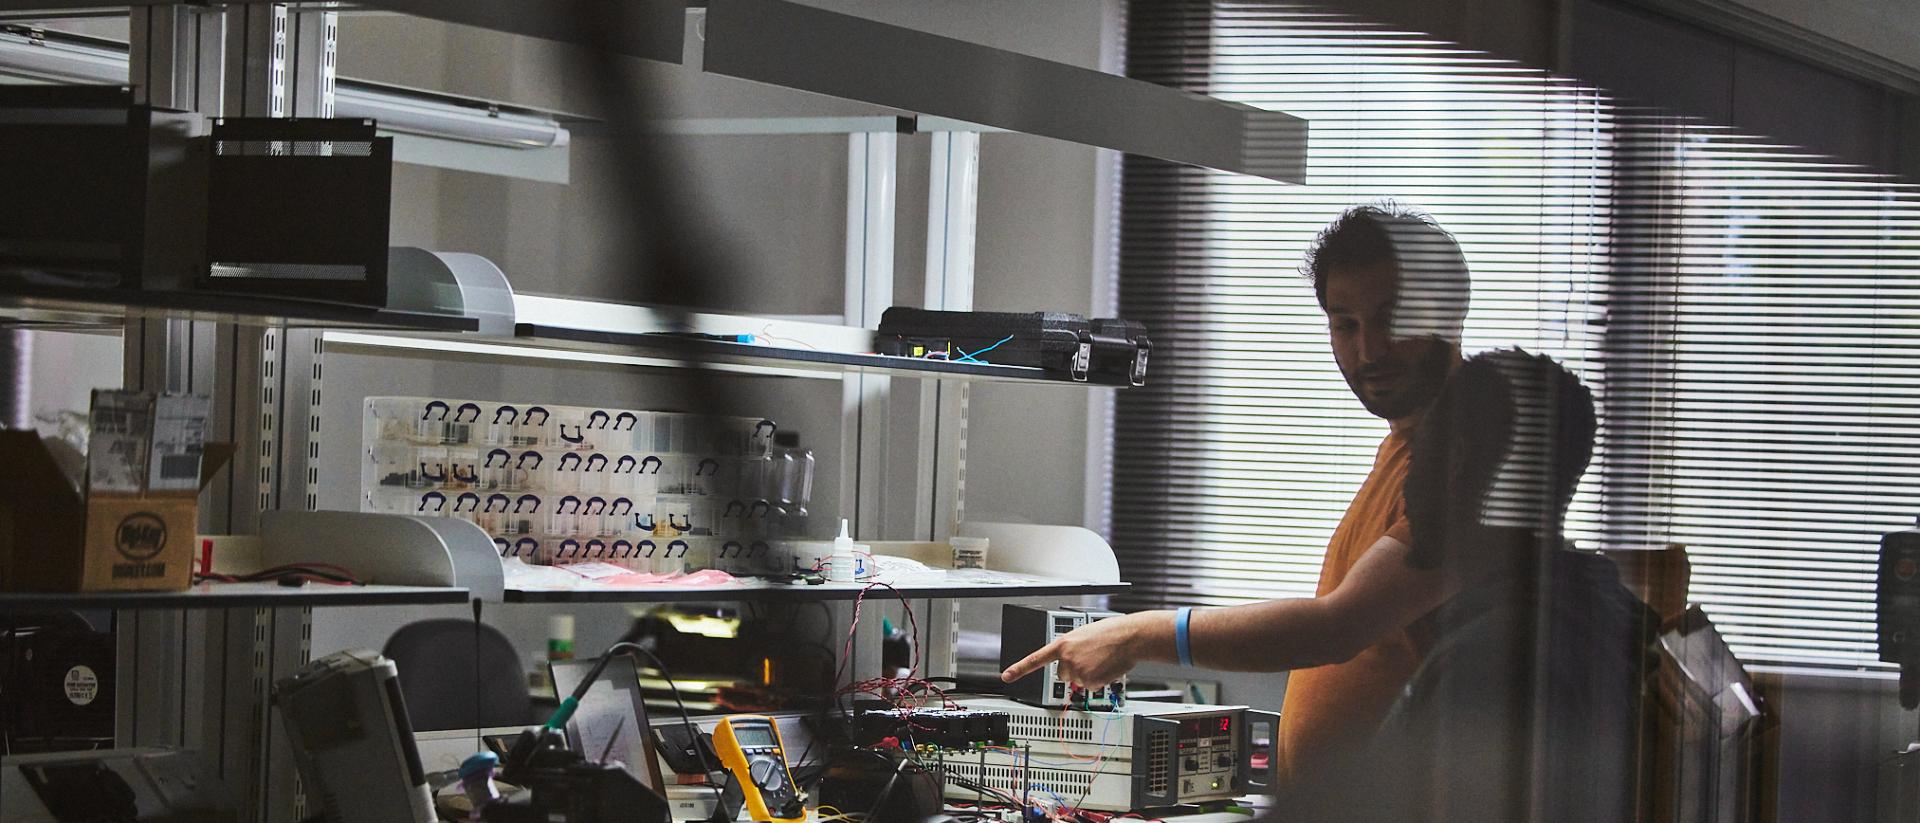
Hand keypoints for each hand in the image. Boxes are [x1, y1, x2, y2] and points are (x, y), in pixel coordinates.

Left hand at [1000, 612, 1153, 686]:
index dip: (1019, 669)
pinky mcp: (1089, 681)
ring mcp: (1077, 671)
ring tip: (1101, 659)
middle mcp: (1066, 658)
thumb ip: (1071, 649)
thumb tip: (1070, 664)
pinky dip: (1099, 680)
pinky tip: (1106, 667)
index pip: (1035, 659)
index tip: (1006, 676)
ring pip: (1079, 681)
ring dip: (1090, 674)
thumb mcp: (1083, 634)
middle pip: (1064, 674)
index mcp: (1063, 644)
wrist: (1129, 637)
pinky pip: (1091, 686)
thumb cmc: (1111, 632)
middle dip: (1075, 669)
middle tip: (1091, 657)